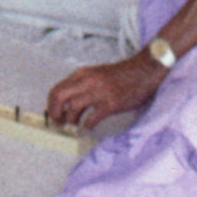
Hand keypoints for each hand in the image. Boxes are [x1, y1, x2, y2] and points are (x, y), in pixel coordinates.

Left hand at [42, 53, 162, 131]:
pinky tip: (90, 126)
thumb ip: (82, 84)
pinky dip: (87, 125)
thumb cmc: (122, 75)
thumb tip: (67, 101)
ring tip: (76, 125)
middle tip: (60, 123)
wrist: (145, 70)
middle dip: (55, 113)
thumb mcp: (97, 74)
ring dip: (71, 121)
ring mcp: (100, 92)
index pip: (56, 89)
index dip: (51, 105)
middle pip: (58, 97)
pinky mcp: (111, 103)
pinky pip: (92, 118)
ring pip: (72, 108)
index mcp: (83, 73)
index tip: (54, 115)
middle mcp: (88, 80)